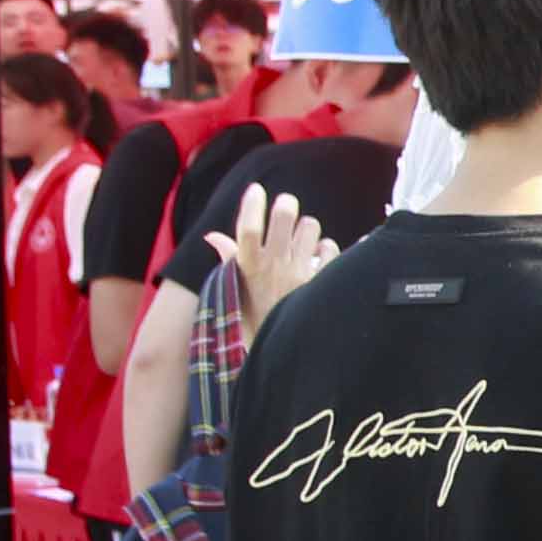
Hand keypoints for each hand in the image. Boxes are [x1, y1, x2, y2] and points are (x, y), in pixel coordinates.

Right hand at [226, 185, 339, 327]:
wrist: (281, 350)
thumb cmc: (253, 317)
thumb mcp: (234, 290)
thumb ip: (228, 259)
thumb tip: (212, 236)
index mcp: (248, 268)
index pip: (247, 229)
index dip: (251, 205)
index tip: (255, 190)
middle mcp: (274, 268)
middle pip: (284, 217)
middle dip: (285, 204)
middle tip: (285, 206)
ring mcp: (300, 274)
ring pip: (310, 227)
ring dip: (306, 228)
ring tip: (302, 239)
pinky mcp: (321, 282)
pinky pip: (329, 248)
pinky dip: (325, 248)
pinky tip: (318, 257)